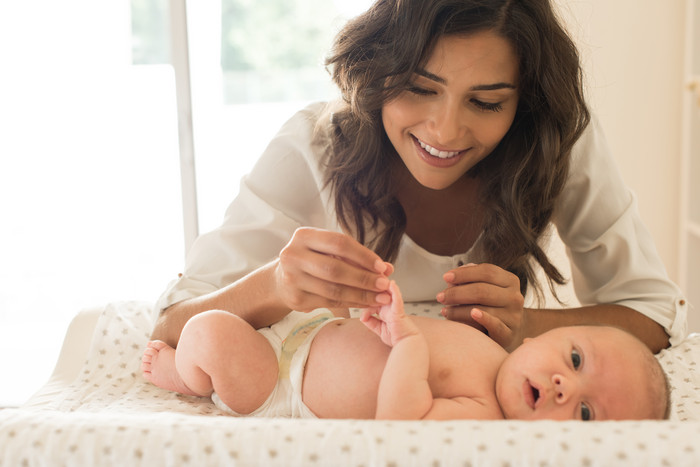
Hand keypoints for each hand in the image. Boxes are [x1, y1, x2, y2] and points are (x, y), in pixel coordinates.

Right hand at [273, 227, 393, 311]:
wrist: (281, 280)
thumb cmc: (312, 260)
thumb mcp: (329, 252)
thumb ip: (356, 257)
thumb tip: (387, 268)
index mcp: (303, 236)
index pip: (339, 243)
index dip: (363, 255)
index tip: (381, 266)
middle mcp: (293, 255)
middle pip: (335, 268)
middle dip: (364, 278)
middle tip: (384, 284)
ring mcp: (292, 278)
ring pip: (333, 289)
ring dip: (361, 295)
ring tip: (380, 297)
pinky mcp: (296, 299)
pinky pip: (330, 303)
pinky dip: (351, 303)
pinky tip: (365, 303)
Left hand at [360, 281, 418, 346]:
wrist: (408, 344)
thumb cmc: (398, 338)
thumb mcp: (379, 329)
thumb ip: (371, 322)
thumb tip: (362, 317)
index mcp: (384, 311)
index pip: (372, 302)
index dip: (366, 305)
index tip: (362, 316)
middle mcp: (389, 308)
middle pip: (379, 295)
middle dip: (372, 291)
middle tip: (364, 290)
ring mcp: (395, 308)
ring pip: (388, 293)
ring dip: (382, 287)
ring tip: (378, 280)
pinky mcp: (399, 311)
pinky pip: (397, 299)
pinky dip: (395, 291)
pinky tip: (392, 284)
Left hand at [437, 263, 524, 349]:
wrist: (507, 331)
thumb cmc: (489, 305)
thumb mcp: (483, 289)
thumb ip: (469, 280)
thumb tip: (452, 279)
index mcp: (509, 280)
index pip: (487, 271)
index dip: (464, 273)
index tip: (445, 277)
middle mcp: (515, 297)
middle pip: (483, 290)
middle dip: (457, 293)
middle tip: (440, 297)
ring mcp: (514, 316)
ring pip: (484, 308)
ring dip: (459, 310)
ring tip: (445, 311)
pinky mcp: (510, 333)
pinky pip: (496, 325)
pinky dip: (483, 318)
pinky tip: (472, 314)